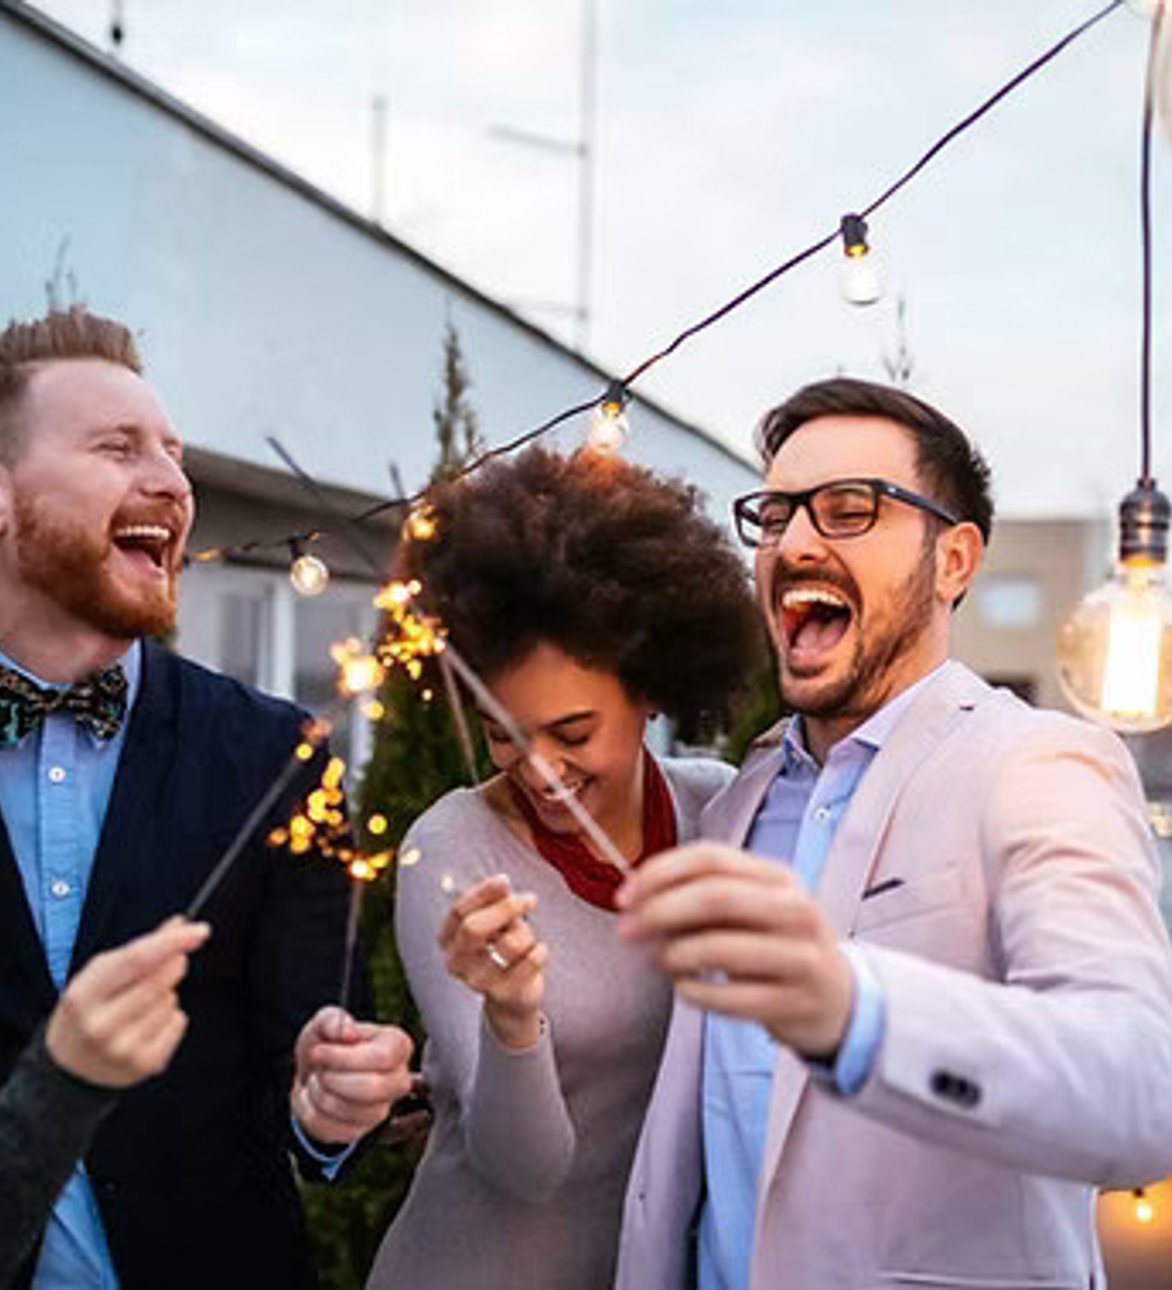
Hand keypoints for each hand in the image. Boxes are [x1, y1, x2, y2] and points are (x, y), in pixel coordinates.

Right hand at [45, 917, 210, 1087]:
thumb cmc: (90, 1008)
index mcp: (84, 994)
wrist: (71, 1065)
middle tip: (170, 963)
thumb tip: (180, 923)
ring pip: (170, 1000)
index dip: (171, 942)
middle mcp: (99, 1025)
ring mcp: (121, 1049)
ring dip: (167, 995)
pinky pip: (179, 1022)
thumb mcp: (102, 973)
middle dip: (173, 965)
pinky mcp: (143, 1064)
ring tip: (140, 1006)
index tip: (200, 930)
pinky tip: (148, 1025)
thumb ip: (142, 947)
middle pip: (158, 981)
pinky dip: (172, 1017)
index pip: (136, 960)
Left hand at [291, 1007, 413, 1145]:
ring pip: (349, 1110)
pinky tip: (316, 1099)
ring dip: (320, 1093)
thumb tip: (347, 1032)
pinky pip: (334, 1129)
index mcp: (397, 1046)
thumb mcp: (325, 1021)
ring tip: (319, 1081)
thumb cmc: (326, 1044)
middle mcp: (398, 1079)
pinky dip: (313, 1113)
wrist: (311, 1074)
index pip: (382, 1057)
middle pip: (371, 1087)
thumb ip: (334, 1019)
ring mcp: (382, 1109)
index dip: (344, 1057)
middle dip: (332, 1077)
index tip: (319, 1051)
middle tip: (320, 1068)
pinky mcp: (361, 1131)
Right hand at [439, 874, 546, 1050]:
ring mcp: (477, 982)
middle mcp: (455, 963)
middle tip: (530, 899)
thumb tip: (502, 883)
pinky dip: (540, 950)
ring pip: (508, 944)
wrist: (513, 996)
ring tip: (528, 938)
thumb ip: (496, 900)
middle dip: (506, 908)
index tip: (505, 880)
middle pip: (473, 928)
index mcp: (448, 939)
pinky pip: (529, 962)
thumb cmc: (503, 947)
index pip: (458, 911)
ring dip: (526, 933)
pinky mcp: (503, 994)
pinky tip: (539, 951)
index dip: (483, 892)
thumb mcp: (497, 920)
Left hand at [617, 842, 852, 1058]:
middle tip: (627, 931)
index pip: (711, 858)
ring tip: (660, 961)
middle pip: (715, 897)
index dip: (660, 873)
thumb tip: (637, 900)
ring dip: (673, 955)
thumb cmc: (776, 946)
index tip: (624, 896)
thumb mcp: (751, 910)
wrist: (837, 999)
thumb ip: (699, 898)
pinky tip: (686, 988)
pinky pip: (728, 998)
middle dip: (659, 911)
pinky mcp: (794, 1001)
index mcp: (779, 877)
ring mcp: (800, 956)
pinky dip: (693, 992)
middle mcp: (795, 909)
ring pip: (719, 948)